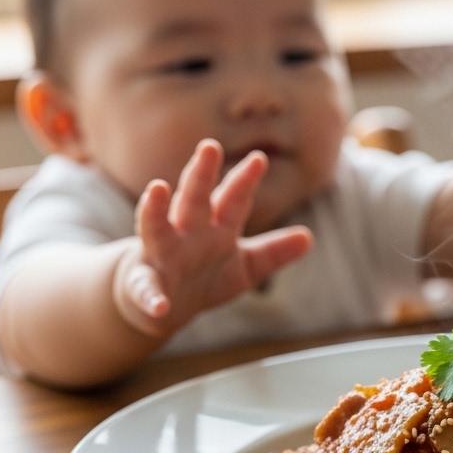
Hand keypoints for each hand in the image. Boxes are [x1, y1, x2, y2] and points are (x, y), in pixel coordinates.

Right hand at [113, 139, 313, 336]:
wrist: (161, 305)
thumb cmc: (204, 276)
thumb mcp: (244, 267)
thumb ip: (273, 252)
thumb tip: (309, 238)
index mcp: (214, 228)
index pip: (232, 200)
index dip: (244, 181)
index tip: (259, 159)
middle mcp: (186, 234)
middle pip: (193, 200)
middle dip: (201, 175)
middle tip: (209, 147)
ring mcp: (161, 256)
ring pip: (156, 228)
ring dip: (155, 210)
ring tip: (157, 188)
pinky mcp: (143, 285)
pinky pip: (145, 289)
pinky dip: (150, 297)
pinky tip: (160, 305)